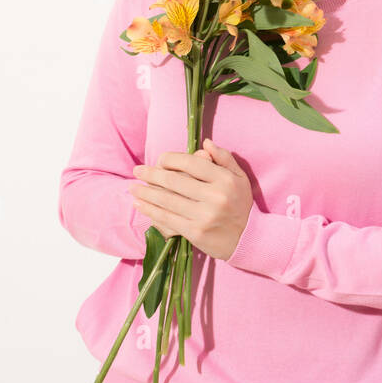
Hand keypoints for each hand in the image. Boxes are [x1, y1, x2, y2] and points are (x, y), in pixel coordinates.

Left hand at [127, 138, 253, 261]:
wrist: (248, 239)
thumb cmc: (240, 204)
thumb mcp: (239, 177)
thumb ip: (224, 158)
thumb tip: (205, 143)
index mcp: (225, 180)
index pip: (191, 163)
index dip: (171, 159)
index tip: (159, 159)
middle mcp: (215, 197)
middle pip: (175, 181)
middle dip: (151, 174)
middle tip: (137, 170)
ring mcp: (204, 216)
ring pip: (167, 200)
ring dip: (145, 193)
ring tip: (132, 188)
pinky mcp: (195, 233)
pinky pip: (167, 218)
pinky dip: (150, 210)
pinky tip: (140, 204)